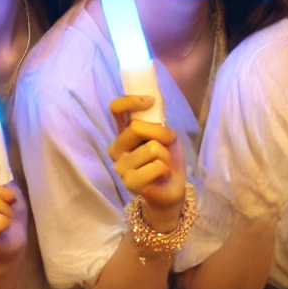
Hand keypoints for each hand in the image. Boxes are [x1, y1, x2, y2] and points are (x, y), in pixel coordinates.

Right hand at [108, 98, 186, 224]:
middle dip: (162, 134)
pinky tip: (161, 176)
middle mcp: (116, 148)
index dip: (130, 100)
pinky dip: (166, 169)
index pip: (116, 109)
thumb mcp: (166, 134)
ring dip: (165, 155)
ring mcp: (120, 166)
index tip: (150, 101)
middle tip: (166, 144)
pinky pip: (157, 166)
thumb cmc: (167, 158)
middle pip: (136, 127)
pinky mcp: (129, 183)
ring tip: (162, 164)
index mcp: (123, 133)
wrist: (171, 187)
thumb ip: (156, 121)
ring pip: (152, 148)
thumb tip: (152, 102)